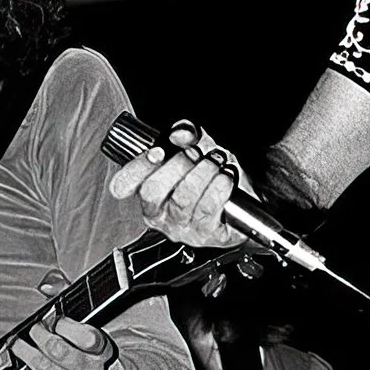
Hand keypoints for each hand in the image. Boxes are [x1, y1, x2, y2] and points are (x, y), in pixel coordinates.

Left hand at [12, 269, 115, 369]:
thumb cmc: (74, 348)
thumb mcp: (73, 319)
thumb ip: (63, 293)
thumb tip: (47, 285)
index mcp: (100, 347)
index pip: (90, 337)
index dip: (67, 327)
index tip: (54, 320)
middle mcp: (93, 369)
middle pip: (62, 352)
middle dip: (41, 337)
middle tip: (33, 330)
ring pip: (48, 369)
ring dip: (28, 354)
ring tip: (18, 346)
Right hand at [108, 120, 243, 248]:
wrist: (247, 205)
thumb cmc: (215, 180)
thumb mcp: (201, 150)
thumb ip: (188, 135)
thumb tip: (180, 133)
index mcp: (149, 194)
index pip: (123, 186)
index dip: (136, 168)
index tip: (157, 152)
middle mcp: (160, 215)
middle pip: (153, 190)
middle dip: (179, 164)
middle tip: (197, 154)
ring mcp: (182, 228)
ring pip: (183, 198)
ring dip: (204, 172)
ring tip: (216, 163)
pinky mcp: (206, 235)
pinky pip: (208, 207)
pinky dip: (220, 185)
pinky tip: (226, 177)